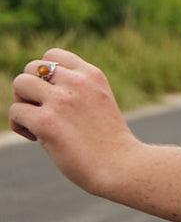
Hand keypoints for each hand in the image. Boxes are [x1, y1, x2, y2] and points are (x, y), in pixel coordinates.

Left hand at [9, 48, 140, 194]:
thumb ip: (76, 89)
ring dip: (23, 103)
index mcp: (92, 75)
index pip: (53, 55)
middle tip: (42, 111)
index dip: (45, 73)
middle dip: (30, 88)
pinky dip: (20, 126)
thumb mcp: (99, 102)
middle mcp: (77, 82)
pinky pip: (16, 112)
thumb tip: (35, 89)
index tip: (53, 95)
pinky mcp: (47, 122)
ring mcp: (61, 101)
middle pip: (32, 67)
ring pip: (20, 84)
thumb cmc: (109, 142)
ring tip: (37, 123)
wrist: (122, 167)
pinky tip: (37, 139)